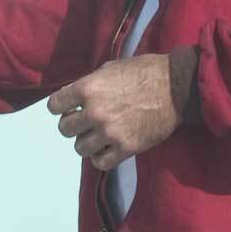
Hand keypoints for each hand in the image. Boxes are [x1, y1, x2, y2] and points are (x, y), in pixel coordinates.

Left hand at [47, 53, 180, 169]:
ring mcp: (110, 132)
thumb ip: (89, 84)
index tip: (67, 108)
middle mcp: (94, 112)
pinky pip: (100, 162)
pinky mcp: (126, 148)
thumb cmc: (144, 72)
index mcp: (87, 88)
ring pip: (80, 148)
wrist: (176, 87)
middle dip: (73, 125)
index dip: (60, 107)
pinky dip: (99, 157)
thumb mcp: (110, 69)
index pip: (54, 106)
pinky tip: (106, 148)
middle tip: (84, 122)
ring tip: (96, 136)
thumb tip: (74, 96)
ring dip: (86, 142)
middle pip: (65, 129)